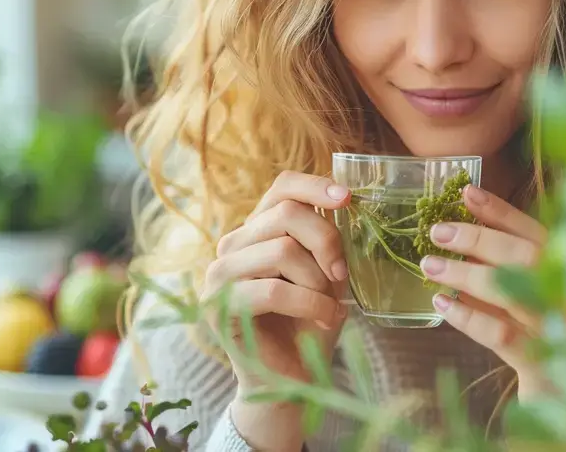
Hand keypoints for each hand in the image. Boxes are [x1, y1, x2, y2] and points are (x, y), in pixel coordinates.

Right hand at [202, 171, 350, 390]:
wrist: (293, 380)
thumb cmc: (311, 323)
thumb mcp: (326, 274)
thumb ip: (326, 242)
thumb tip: (344, 201)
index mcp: (258, 230)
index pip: (281, 187)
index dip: (314, 185)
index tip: (347, 197)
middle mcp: (232, 244)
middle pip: (286, 215)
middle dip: (326, 241)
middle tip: (341, 275)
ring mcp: (219, 274)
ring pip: (281, 250)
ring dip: (317, 281)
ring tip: (329, 306)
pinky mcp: (218, 306)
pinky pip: (273, 290)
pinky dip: (310, 304)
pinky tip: (325, 319)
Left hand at [419, 185, 565, 398]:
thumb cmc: (541, 342)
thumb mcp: (529, 300)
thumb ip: (506, 269)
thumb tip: (461, 232)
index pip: (537, 233)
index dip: (501, 211)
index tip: (467, 192)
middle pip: (527, 256)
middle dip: (479, 239)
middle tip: (437, 231)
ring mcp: (563, 331)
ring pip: (512, 291)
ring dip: (465, 274)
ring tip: (429, 265)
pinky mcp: (545, 363)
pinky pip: (501, 334)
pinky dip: (468, 316)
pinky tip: (442, 305)